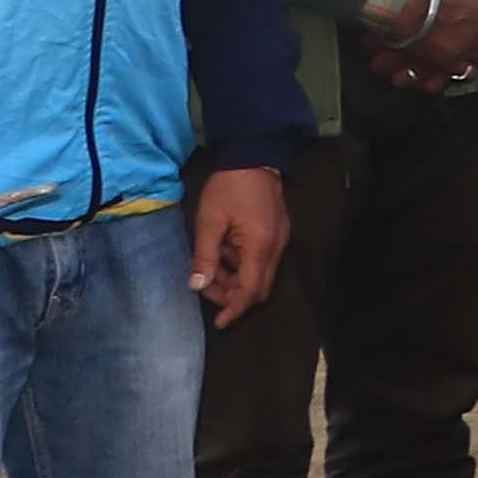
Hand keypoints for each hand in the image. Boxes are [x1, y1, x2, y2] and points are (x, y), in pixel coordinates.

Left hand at [190, 166, 287, 326]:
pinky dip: (243, 264)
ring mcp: (280, 240)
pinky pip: (262, 260)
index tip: (219, 322)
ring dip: (236, 278)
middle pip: (259, 287)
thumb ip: (205, 256)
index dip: (234, 308)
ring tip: (212, 263)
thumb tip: (197, 286)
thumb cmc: (229, 187)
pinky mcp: (277, 233)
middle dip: (233, 294)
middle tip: (206, 286)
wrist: (255, 156)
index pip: (250, 290)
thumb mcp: (209, 221)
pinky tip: (226, 250)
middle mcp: (276, 248)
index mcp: (260, 247)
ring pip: (261, 275)